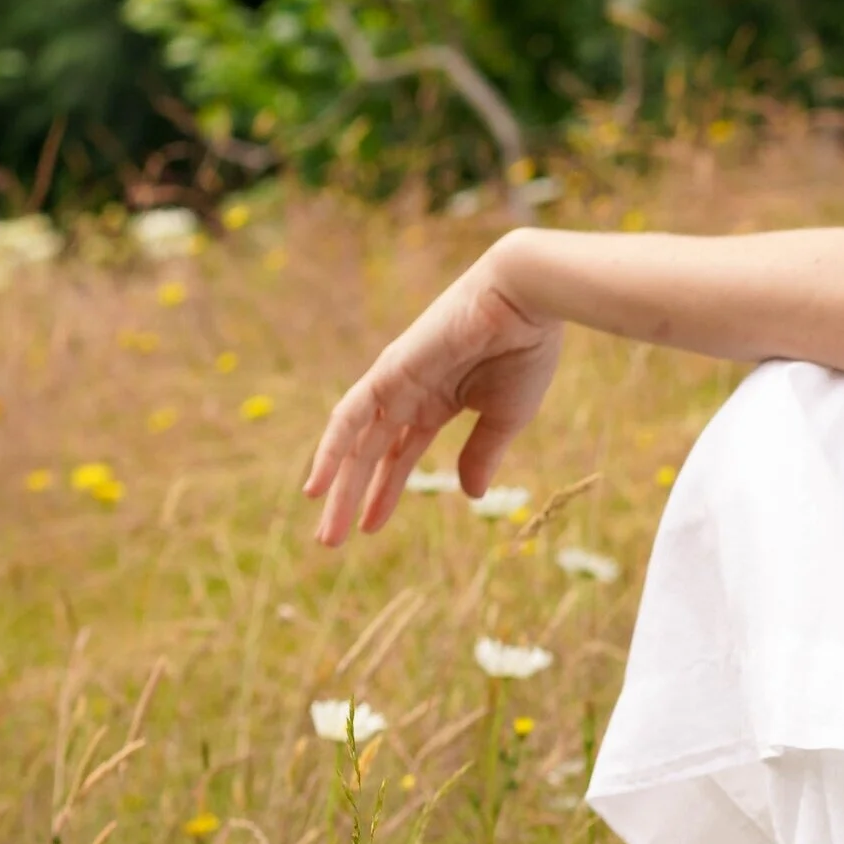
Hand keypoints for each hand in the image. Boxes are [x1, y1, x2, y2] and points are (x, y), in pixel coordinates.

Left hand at [303, 241, 562, 545]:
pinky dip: (332, 450)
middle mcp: (408, 395)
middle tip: (332, 540)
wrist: (526, 302)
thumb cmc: (525, 352)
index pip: (401, 454)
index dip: (385, 491)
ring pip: (356, 443)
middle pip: (371, 454)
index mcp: (437, 402)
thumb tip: (469, 496)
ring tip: (325, 532)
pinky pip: (350, 417)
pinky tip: (318, 485)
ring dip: (338, 486)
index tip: (370, 528)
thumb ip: (482, 453)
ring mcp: (394, 383)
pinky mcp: (388, 373)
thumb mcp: (506, 417)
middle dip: (352, 497)